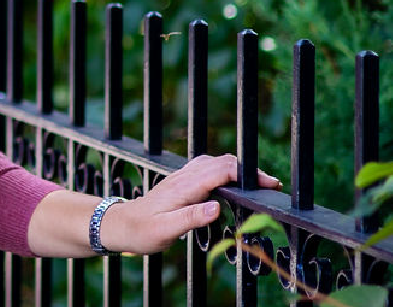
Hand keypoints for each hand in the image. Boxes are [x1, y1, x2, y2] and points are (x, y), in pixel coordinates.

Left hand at [101, 154, 281, 254]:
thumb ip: (190, 218)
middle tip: (271, 185)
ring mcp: (181, 176)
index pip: (221, 171)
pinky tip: (232, 180)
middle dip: (249, 170)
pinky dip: (225, 169)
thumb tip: (216, 207)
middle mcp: (183, 177)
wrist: (121, 225)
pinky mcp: (181, 180)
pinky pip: (207, 167)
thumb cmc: (142, 231)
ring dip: (237, 168)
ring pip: (214, 161)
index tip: (269, 183)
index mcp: (184, 187)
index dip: (247, 174)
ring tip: (257, 183)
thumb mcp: (165, 231)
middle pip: (222, 162)